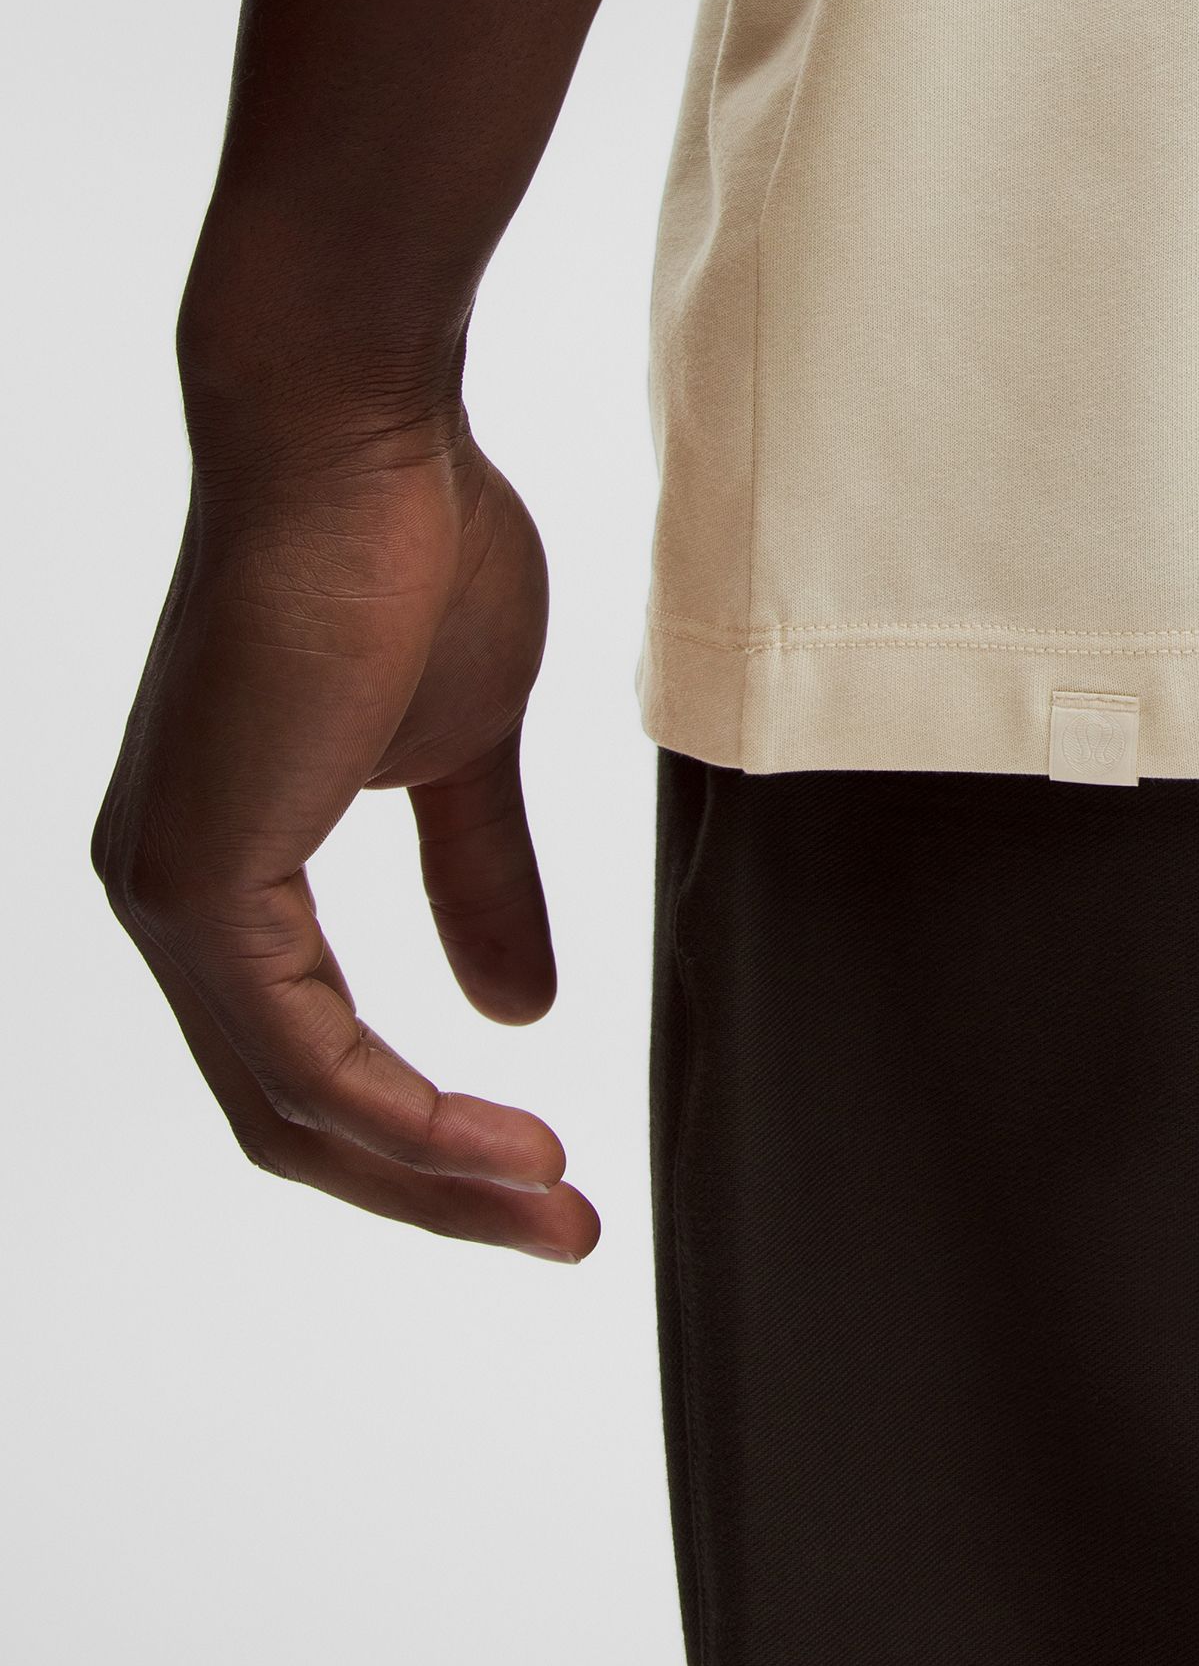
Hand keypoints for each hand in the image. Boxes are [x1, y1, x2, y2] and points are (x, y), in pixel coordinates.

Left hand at [91, 414, 598, 1262]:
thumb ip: (477, 881)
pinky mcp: (198, 874)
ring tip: (552, 1207)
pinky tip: (497, 1146)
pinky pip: (298, 1051)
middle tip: (559, 1230)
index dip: (431, 1138)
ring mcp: (172, 889)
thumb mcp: (463, 758)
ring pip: (294, 1104)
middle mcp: (174, 893)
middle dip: (435, 1189)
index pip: (316, 1057)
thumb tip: (514, 1008)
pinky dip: (402, 1117)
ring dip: (431, 1175)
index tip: (549, 1168)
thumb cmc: (412, 555)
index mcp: (227, 864)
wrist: (357, 435)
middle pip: (295, 1110)